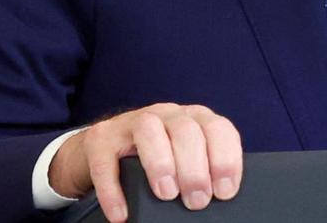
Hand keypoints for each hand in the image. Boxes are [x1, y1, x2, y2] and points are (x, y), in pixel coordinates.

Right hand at [48, 102, 242, 222]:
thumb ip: (202, 168)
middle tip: (197, 201)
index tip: (225, 191)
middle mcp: (166, 113)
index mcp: (193, 118)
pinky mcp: (101, 139)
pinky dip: (113, 190)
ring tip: (166, 195)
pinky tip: (121, 214)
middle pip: (186, 130)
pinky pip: (106, 161)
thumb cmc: (156, 157)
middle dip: (195, 168)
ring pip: (149, 131)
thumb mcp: (183, 156)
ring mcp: (131, 122)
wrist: (105, 149)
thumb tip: (217, 199)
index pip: (218, 129)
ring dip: (161, 164)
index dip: (225, 159)